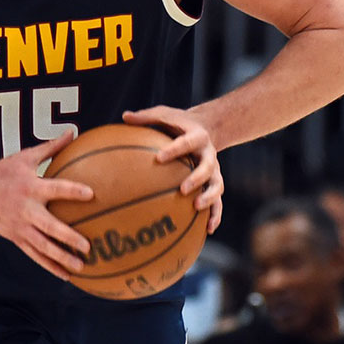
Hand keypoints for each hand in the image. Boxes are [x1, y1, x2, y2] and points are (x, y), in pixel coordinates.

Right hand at [0, 132, 93, 280]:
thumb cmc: (3, 172)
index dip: (73, 191)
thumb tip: (74, 131)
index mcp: (31, 188)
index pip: (56, 189)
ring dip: (62, 258)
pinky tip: (66, 275)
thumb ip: (52, 147)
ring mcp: (21, 227)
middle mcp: (27, 210)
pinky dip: (50, 266)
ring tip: (81, 267)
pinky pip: (35, 255)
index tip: (92, 194)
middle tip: (88, 245)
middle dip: (69, 237)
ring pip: (43, 247)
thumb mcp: (25, 157)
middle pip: (50, 226)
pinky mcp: (17, 238)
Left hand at [123, 107, 223, 233]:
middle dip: (196, 178)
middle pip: (208, 167)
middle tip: (182, 189)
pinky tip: (208, 229)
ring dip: (210, 198)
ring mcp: (215, 170)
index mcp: (197, 136)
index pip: (187, 142)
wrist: (207, 127)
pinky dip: (215, 215)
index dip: (175, 150)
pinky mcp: (215, 182)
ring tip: (196, 208)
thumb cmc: (178, 123)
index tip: (159, 157)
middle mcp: (209, 154)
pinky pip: (218, 201)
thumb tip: (124, 116)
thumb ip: (146, 116)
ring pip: (217, 186)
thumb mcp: (164, 114)